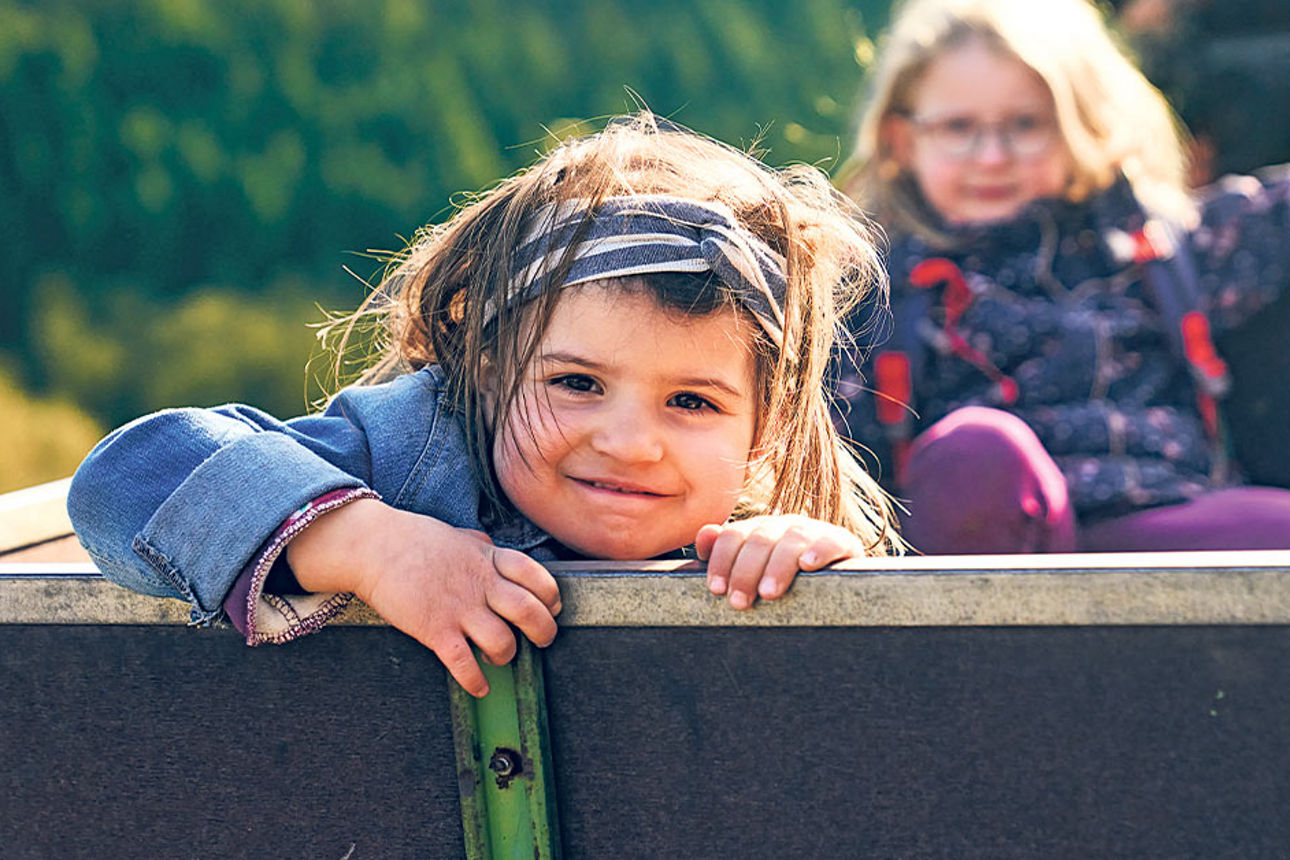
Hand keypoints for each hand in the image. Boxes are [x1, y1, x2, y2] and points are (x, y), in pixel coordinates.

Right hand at [287, 498, 560, 696]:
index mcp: (490, 559)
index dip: (551, 597)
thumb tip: (493, 548)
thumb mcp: (459, 537)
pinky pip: (464, 664)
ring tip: (498, 657)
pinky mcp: (435, 630)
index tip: (552, 608)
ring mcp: (459, 609)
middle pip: (530, 613)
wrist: (375, 547)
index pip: (537, 577)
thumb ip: (482, 547)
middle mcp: (481, 585)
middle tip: (542, 640)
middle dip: (544, 632)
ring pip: (503, 643)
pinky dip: (476, 681)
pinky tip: (480, 686)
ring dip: (507, 656)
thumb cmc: (416, 540)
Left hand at [694, 514, 864, 609]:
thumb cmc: (784, 583)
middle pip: (759, 540)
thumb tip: (704, 534)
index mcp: (758, 530)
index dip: (721, 561)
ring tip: (768, 592)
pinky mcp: (841, 542)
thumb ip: (724, 554)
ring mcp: (812, 532)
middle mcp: (782, 525)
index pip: (733, 536)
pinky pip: (829, 541)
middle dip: (745, 572)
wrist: (836, 586)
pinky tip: (808, 566)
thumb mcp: (751, 571)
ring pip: (791, 540)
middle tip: (738, 602)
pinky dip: (818, 551)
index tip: (716, 589)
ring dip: (777, 566)